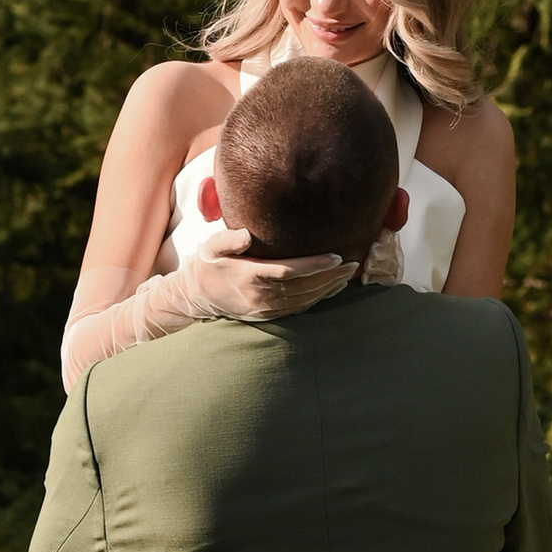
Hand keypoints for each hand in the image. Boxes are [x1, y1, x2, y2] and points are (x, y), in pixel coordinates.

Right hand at [183, 234, 353, 321]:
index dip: (314, 265)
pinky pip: (299, 309)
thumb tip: (244, 234)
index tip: (336, 256)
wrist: (198, 296)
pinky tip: (333, 288)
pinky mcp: (268, 316)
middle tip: (354, 262)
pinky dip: (319, 299)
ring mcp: (265, 309)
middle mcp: (260, 296)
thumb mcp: (211, 246)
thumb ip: (227, 239)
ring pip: (305, 300)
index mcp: (249, 275)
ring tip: (349, 274)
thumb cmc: (209, 264)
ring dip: (329, 288)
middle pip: (303, 287)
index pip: (288, 271)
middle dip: (331, 275)